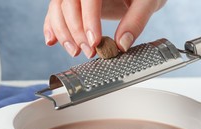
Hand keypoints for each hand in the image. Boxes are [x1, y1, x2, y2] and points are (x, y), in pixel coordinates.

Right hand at [44, 0, 166, 57]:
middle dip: (76, 31)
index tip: (94, 41)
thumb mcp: (148, 2)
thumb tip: (122, 44)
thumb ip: (136, 20)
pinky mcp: (73, 3)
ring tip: (74, 52)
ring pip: (58, 8)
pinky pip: (55, 12)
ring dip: (62, 33)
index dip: (88, 19)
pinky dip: (52, 27)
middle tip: (89, 52)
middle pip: (68, 3)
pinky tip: (52, 41)